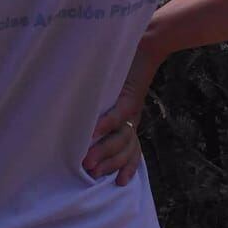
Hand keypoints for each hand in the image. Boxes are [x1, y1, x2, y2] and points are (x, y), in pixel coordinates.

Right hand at [85, 39, 163, 186]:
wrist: (146, 43)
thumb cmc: (125, 67)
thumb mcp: (115, 94)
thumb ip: (104, 109)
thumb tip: (81, 127)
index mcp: (131, 121)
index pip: (132, 151)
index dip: (127, 168)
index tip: (117, 183)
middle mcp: (134, 117)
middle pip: (125, 149)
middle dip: (109, 164)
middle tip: (91, 174)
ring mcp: (131, 107)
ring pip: (120, 137)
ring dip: (104, 150)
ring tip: (87, 161)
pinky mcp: (128, 94)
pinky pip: (117, 114)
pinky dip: (105, 124)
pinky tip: (92, 133)